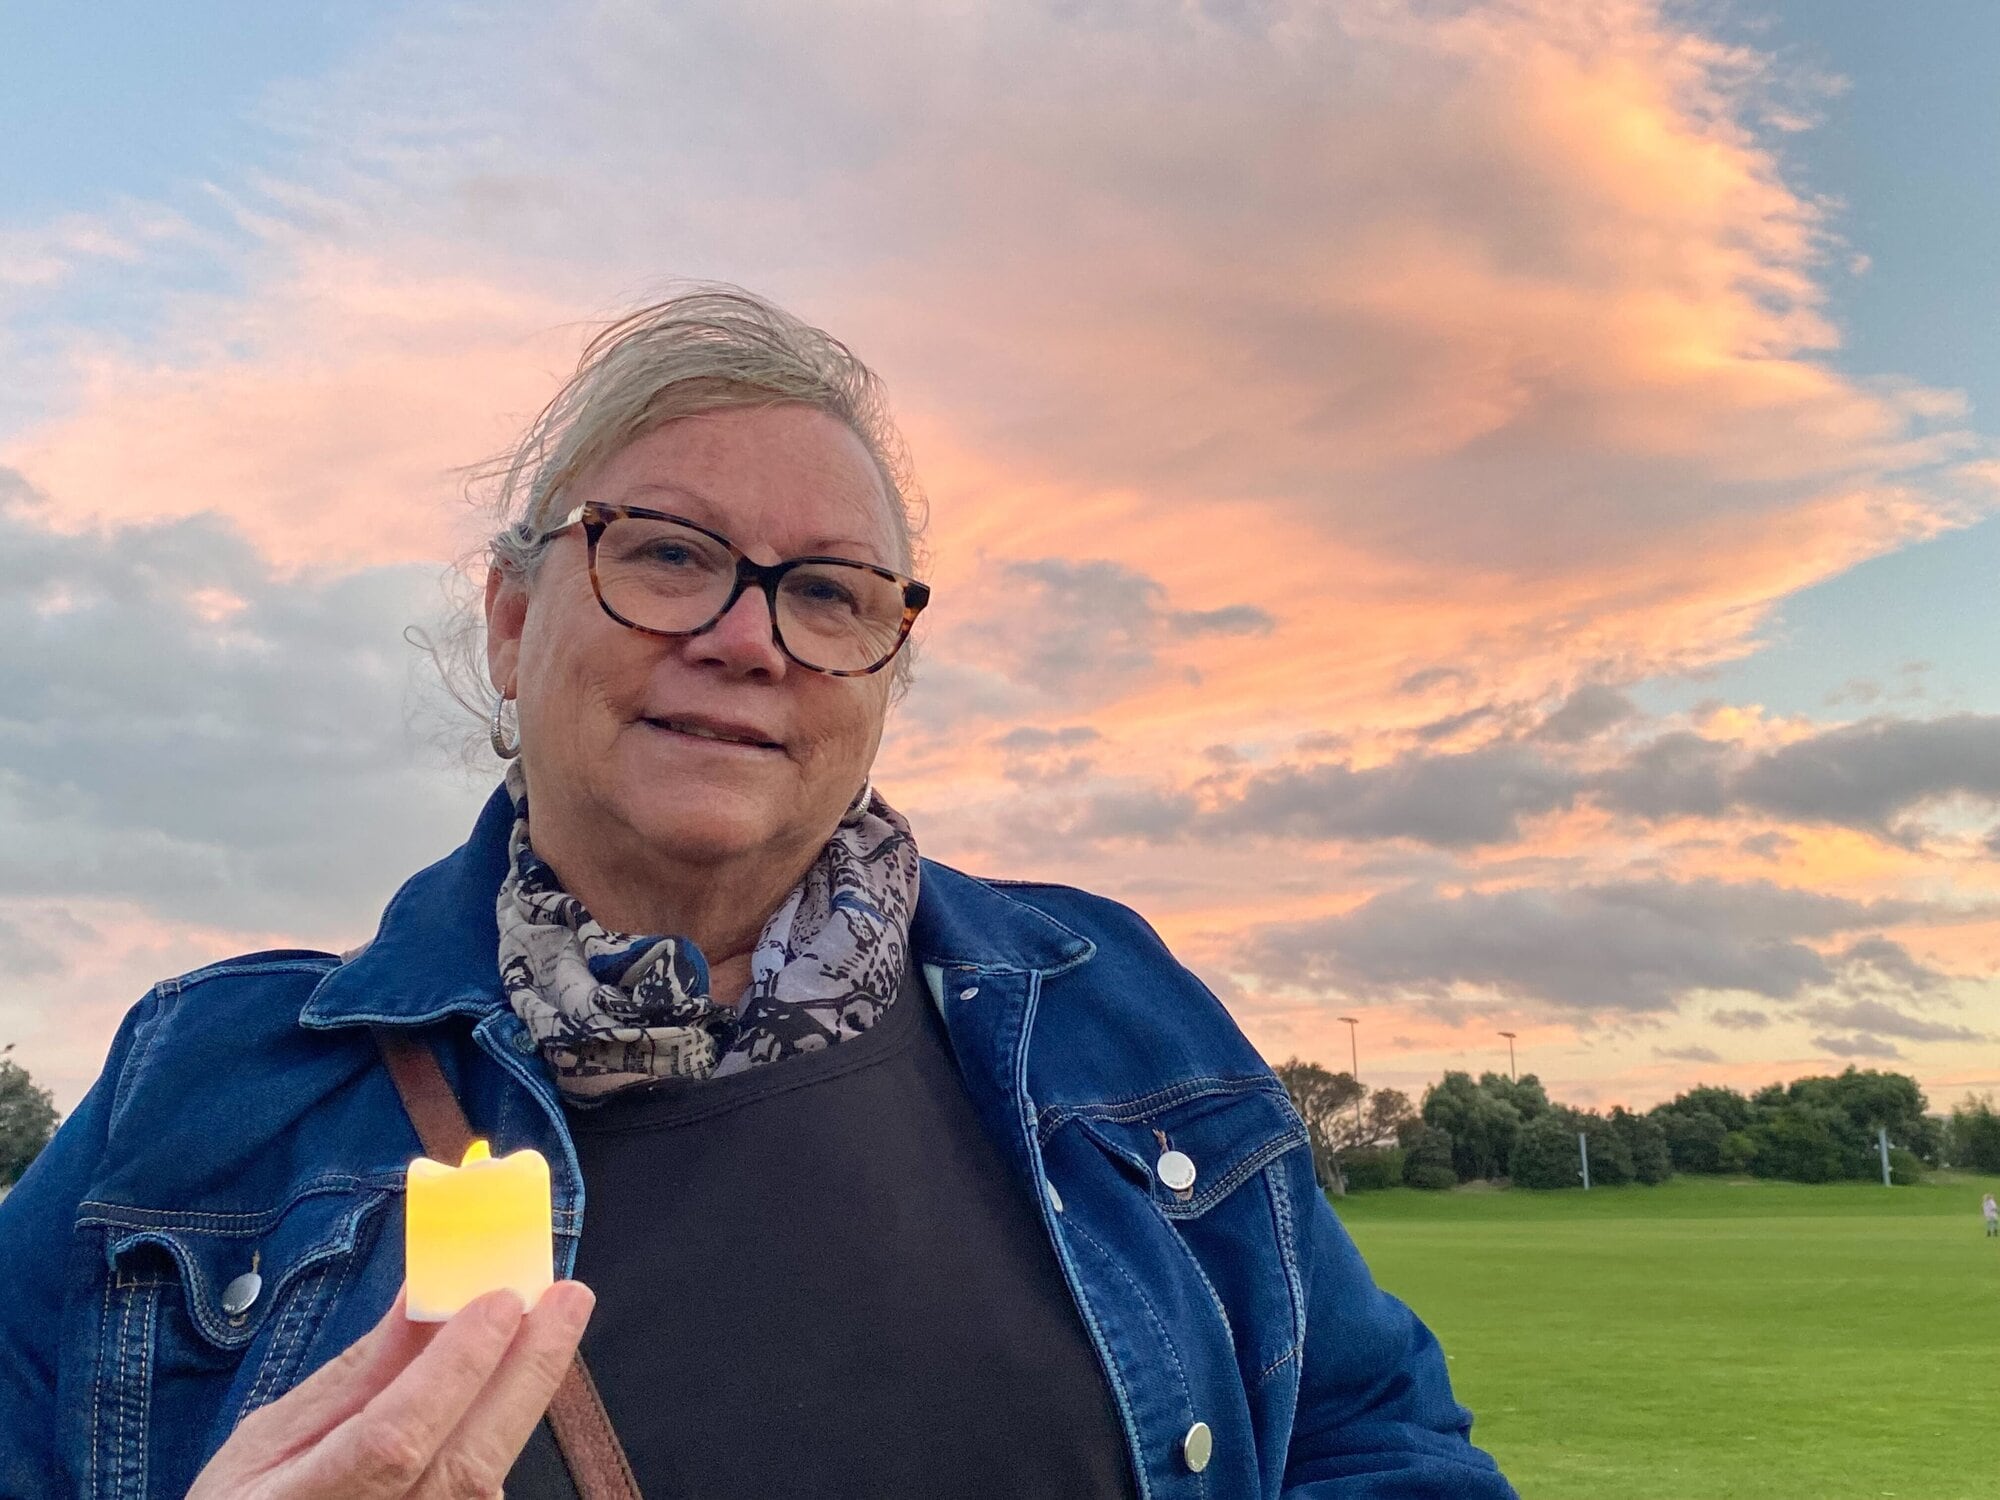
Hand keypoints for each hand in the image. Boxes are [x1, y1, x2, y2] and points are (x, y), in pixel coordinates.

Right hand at [188, 1281, 594, 1498]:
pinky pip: (481, 1493)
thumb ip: (355, 1374)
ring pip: (484, 1479)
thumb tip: (424, 1293)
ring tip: (554, 1322)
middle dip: (525, 1373)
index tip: (500, 1301)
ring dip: (524, 1394)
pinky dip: (501, 1428)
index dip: (452, 1372)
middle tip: (569, 1298)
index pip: (394, 1440)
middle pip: (465, 1464)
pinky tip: (518, 1379)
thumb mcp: (269, 1439)